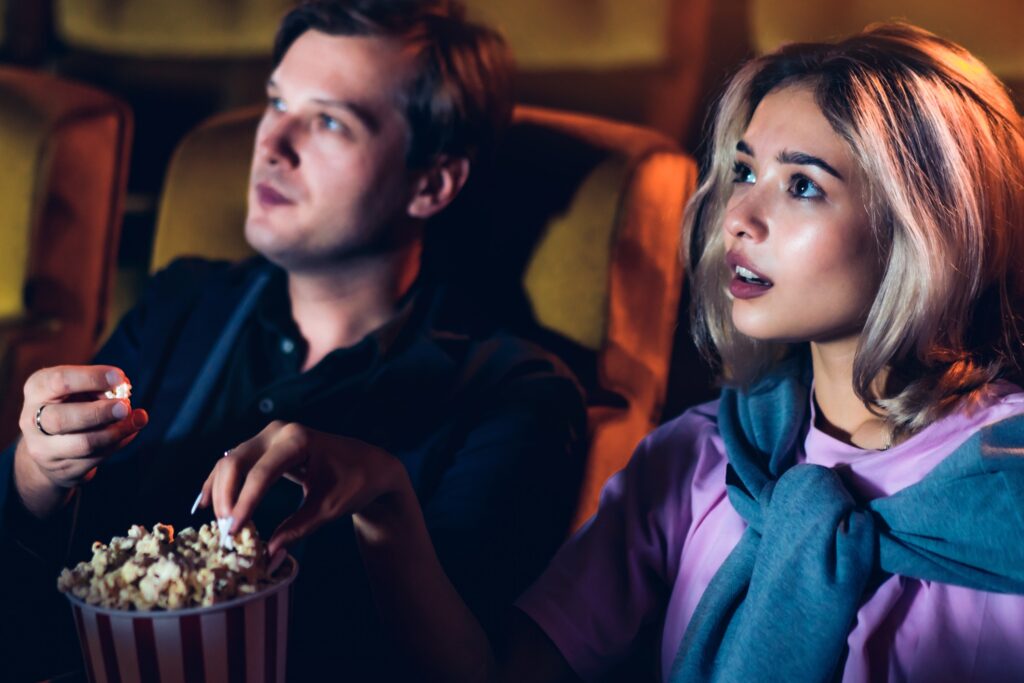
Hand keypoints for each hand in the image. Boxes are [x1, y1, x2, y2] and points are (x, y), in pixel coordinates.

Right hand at [14, 365, 148, 516]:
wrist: (51, 448)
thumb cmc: (73, 405)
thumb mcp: (80, 389)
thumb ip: (100, 387)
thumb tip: (125, 388)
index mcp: (37, 389)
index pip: (59, 381)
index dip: (91, 378)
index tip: (119, 377)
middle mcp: (32, 419)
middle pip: (61, 419)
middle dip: (99, 412)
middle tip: (125, 406)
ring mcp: (44, 449)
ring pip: (83, 444)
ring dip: (116, 432)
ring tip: (137, 419)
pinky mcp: (63, 470)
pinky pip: (96, 459)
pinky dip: (118, 443)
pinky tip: (129, 432)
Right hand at [198, 421, 409, 555]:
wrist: (369, 464)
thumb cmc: (354, 483)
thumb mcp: (328, 508)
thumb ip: (297, 529)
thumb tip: (268, 555)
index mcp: (298, 440)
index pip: (262, 473)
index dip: (245, 503)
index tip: (234, 532)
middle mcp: (279, 432)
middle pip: (236, 463)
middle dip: (226, 498)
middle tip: (226, 532)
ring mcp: (269, 436)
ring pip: (230, 462)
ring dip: (220, 493)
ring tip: (220, 526)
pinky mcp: (264, 446)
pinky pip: (235, 462)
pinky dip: (219, 482)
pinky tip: (204, 503)